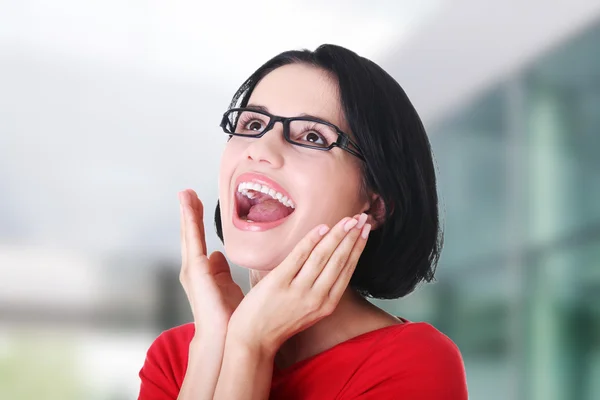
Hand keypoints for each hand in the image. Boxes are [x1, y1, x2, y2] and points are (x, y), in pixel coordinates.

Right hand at [179, 189, 244, 339]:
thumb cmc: (227, 317)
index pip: (197, 240)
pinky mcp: (196, 270)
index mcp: (202, 271)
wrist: (221, 337)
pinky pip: (193, 240)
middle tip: (187, 192)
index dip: (196, 221)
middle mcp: (193, 268)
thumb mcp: (227, 287)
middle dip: (189, 212)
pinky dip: (190, 222)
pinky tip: (190, 207)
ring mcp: (192, 269)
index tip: (197, 203)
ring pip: (189, 234)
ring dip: (187, 212)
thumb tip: (219, 256)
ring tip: (185, 194)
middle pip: (190, 234)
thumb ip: (221, 272)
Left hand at [227, 214, 370, 354]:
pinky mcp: (279, 283)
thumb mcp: (310, 310)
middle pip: (339, 260)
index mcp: (327, 304)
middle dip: (352, 236)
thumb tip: (331, 260)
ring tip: (347, 219)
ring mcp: (298, 290)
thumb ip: (322, 289)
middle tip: (362, 218)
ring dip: (337, 235)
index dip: (358, 248)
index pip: (348, 270)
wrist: (253, 339)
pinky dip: (312, 240)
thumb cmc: (280, 322)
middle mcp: (317, 298)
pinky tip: (322, 227)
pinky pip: (299, 256)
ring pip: (323, 256)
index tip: (365, 231)